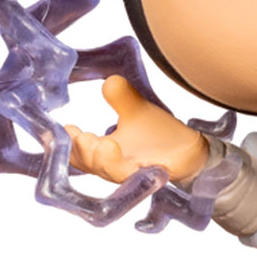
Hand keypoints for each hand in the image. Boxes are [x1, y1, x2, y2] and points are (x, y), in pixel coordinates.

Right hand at [65, 75, 208, 186]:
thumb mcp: (136, 110)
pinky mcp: (157, 175)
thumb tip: (110, 80)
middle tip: (82, 137)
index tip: (66, 127)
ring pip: (113, 172)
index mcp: (103, 151)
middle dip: (82, 152)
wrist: (190, 149)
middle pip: (89, 165)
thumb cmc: (156, 133)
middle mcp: (115, 166)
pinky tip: (141, 163)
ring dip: (105, 160)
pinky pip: (146, 176)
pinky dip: (141, 170)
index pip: (77, 151)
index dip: (68, 142)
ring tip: (105, 144)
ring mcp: (136, 173)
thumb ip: (122, 96)